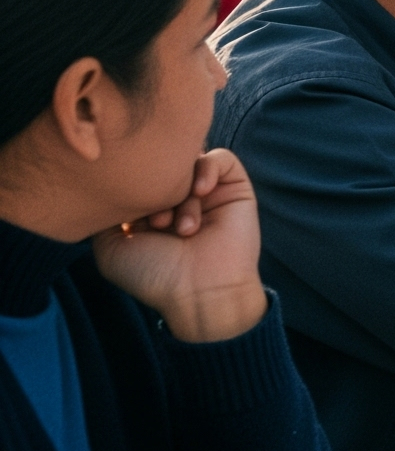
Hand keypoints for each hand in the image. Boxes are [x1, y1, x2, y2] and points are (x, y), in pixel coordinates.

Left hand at [90, 150, 267, 343]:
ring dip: (179, 192)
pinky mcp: (235, 187)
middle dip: (154, 189)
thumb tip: (109, 186)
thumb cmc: (154, 276)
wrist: (201, 292)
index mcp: (149, 211)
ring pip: (189, 163)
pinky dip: (207, 170)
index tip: (129, 218)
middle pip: (162, 167)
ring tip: (177, 225)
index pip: (136, 177)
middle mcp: (178, 199)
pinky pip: (220, 159)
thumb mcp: (110, 249)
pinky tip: (200, 193)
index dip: (129, 189)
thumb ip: (104, 215)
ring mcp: (207, 192)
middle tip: (155, 222)